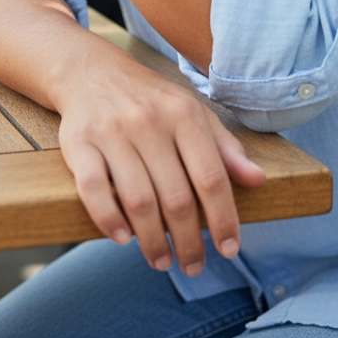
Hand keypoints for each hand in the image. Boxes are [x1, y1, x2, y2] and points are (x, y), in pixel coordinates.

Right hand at [56, 41, 264, 276]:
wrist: (92, 71)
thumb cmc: (151, 100)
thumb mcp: (193, 112)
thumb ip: (225, 148)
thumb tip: (258, 181)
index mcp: (183, 114)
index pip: (211, 177)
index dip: (223, 219)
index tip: (229, 248)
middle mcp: (148, 121)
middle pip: (176, 197)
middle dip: (188, 241)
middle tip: (193, 265)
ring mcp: (111, 132)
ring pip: (138, 201)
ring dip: (152, 241)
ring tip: (161, 260)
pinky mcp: (79, 143)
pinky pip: (94, 191)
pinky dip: (109, 221)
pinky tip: (123, 238)